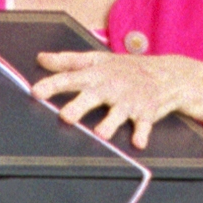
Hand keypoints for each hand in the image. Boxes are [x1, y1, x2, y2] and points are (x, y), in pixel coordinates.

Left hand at [31, 50, 202, 145]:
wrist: (167, 74)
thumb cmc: (124, 69)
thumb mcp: (97, 60)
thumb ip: (68, 61)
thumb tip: (41, 58)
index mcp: (97, 74)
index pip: (71, 77)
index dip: (53, 84)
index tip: (36, 92)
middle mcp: (111, 86)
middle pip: (93, 95)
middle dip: (79, 105)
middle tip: (66, 116)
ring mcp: (129, 100)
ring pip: (118, 112)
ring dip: (110, 123)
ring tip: (101, 134)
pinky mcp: (146, 112)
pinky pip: (144, 124)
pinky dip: (142, 133)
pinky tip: (138, 143)